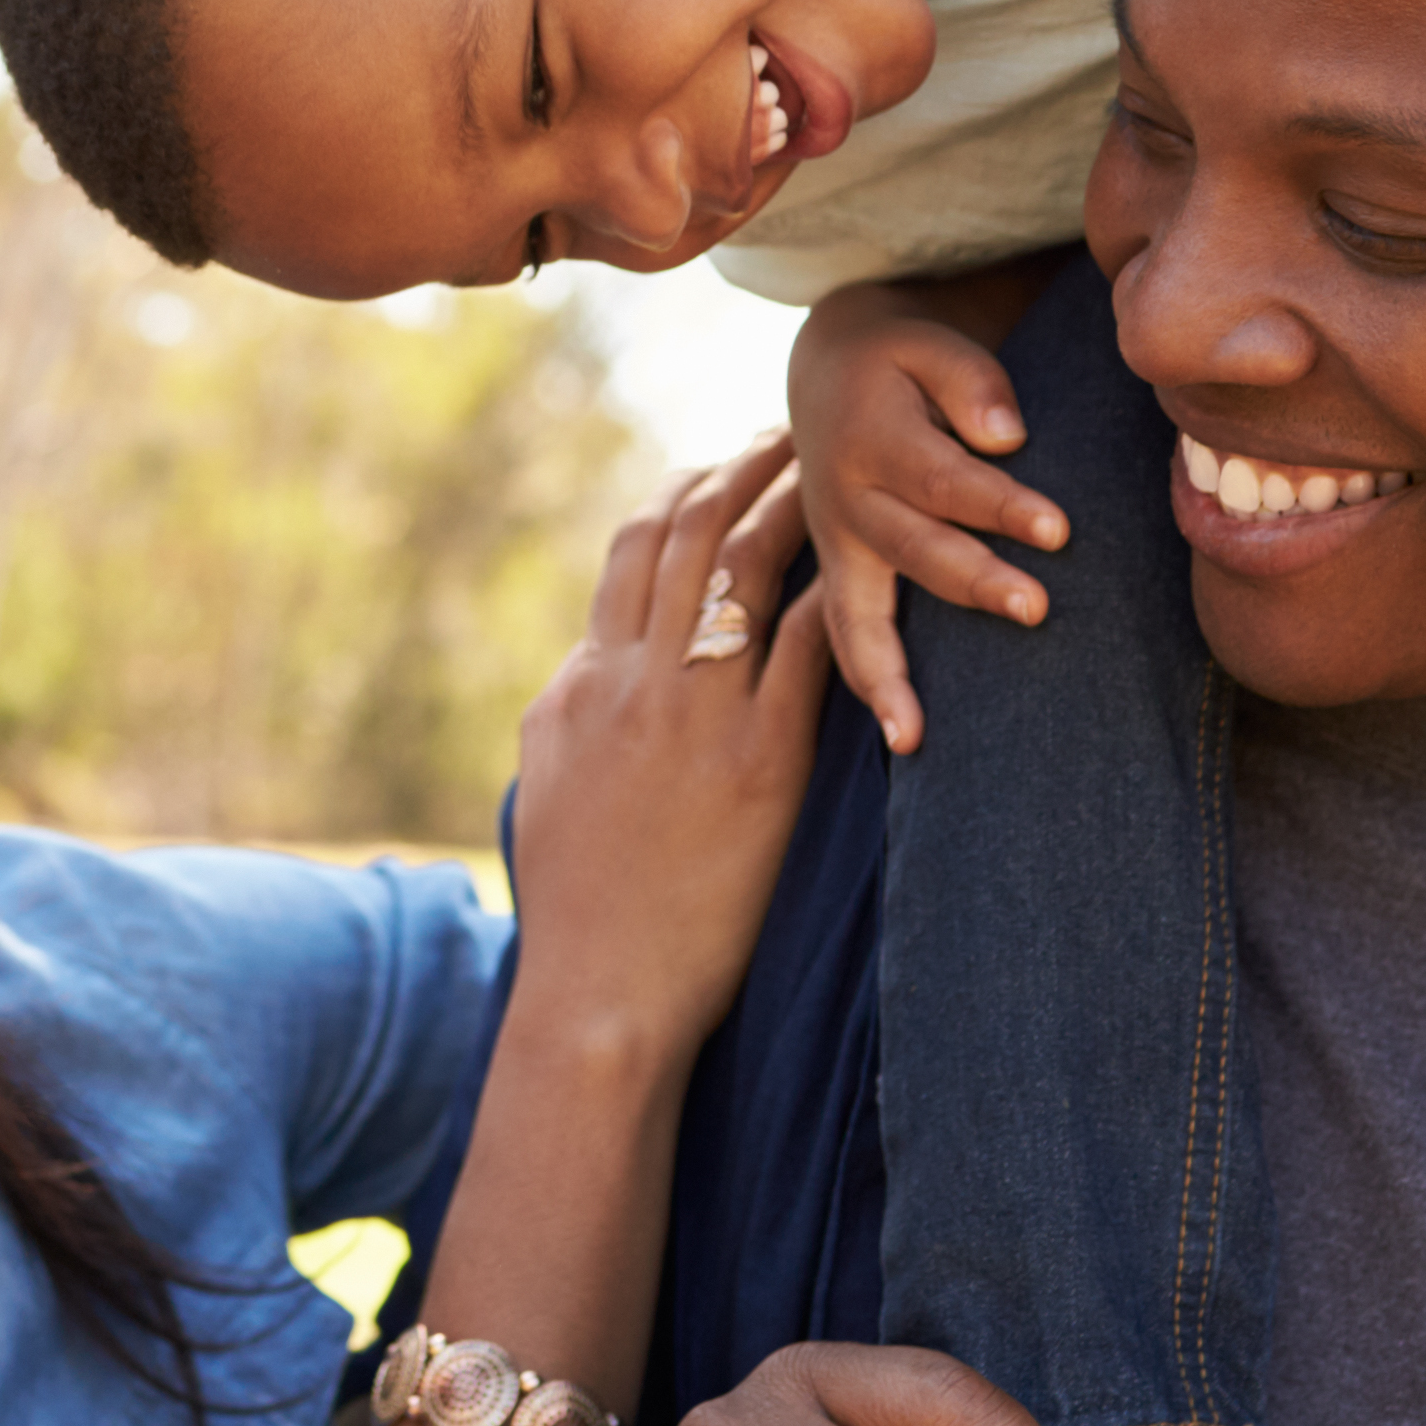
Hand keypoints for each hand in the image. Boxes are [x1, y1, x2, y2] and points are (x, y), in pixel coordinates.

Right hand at [499, 436, 836, 1066]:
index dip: (684, 488)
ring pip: (746, 567)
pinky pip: (808, 648)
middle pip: (691, 531)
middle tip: (794, 434)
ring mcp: (697, 715)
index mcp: (585, 679)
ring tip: (841, 469)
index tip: (724, 463)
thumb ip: (570, 706)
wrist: (601, 991)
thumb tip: (586, 660)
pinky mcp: (761, 763)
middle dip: (744, 468)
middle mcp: (634, 678)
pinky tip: (878, 561)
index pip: (633, 546)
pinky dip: (840, 592)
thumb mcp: (548, 780)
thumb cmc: (579, 904)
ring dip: (794, 504)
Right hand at [784, 290, 1062, 754]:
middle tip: (1035, 609)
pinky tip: (905, 739)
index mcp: (873, 437)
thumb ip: (970, 381)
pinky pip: (844, 637)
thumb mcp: (929, 345)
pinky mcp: (841, 573)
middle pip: (913, 548)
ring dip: (893, 670)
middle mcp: (846, 498)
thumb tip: (1007, 436)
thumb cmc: (902, 362)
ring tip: (916, 731)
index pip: (943, 479)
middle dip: (973, 581)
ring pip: (860, 612)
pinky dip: (869, 686)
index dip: (998, 505)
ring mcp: (838, 544)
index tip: (1058, 531)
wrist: (829, 373)